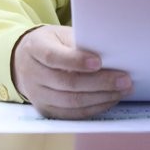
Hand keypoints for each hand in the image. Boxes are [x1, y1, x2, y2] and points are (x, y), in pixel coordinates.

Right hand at [11, 25, 132, 118]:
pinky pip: (72, 114)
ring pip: (71, 102)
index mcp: (35, 49)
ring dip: (101, 98)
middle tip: (124, 80)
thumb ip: (79, 43)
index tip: (99, 61)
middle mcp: (33, 74)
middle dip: (99, 83)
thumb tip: (109, 52)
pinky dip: (94, 108)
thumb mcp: (60, 34)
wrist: (24, 60)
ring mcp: (37, 95)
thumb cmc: (51, 43)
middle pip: (67, 83)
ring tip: (123, 91)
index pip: (54, 57)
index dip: (76, 61)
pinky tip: (110, 99)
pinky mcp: (45, 110)